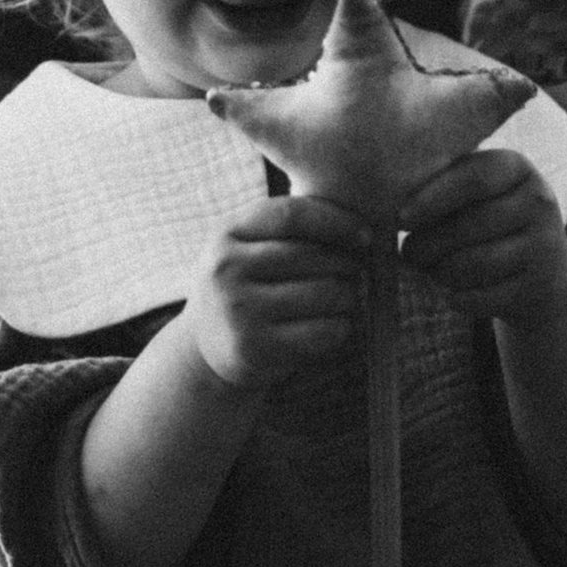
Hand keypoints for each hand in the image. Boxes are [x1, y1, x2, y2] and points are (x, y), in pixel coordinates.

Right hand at [184, 194, 372, 393]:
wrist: (201, 350)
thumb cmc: (242, 287)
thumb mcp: (245, 248)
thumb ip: (286, 228)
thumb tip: (355, 224)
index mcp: (226, 234)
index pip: (292, 216)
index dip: (336, 222)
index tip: (364, 235)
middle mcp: (227, 269)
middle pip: (312, 257)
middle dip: (347, 264)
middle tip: (358, 273)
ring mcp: (239, 310)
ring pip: (324, 293)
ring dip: (349, 296)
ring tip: (348, 298)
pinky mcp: (255, 348)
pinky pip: (323, 331)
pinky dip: (341, 327)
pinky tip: (337, 325)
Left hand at [398, 147, 566, 326]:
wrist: (545, 269)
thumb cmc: (491, 221)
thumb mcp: (477, 193)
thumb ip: (441, 187)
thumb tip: (393, 204)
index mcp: (517, 168)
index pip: (473, 179)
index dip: (432, 199)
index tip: (400, 218)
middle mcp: (538, 202)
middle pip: (469, 225)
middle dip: (428, 243)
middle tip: (407, 253)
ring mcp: (544, 246)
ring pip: (473, 264)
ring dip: (440, 272)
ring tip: (430, 269)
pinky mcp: (538, 286)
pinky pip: (483, 297)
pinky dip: (458, 298)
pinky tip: (452, 292)